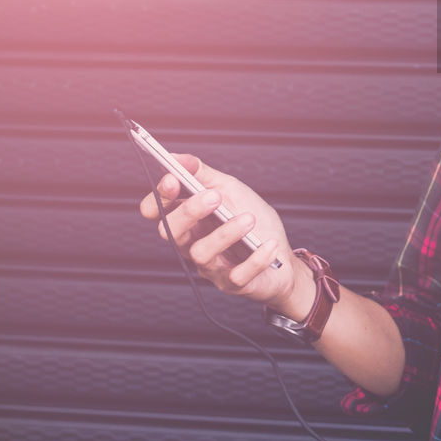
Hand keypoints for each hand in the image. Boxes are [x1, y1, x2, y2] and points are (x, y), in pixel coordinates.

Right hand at [137, 153, 298, 308]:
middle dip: (189, 211)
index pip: (157, 211)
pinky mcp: (232, 284)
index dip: (159, 197)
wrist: (284, 260)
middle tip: (215, 196)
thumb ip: (203, 174)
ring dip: (225, 233)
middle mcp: (193, 243)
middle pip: (171, 231)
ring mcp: (211, 266)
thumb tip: (175, 156)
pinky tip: (269, 245)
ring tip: (248, 219)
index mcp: (189, 219)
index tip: (173, 179)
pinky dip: (255, 259)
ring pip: (201, 253)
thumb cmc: (254, 221)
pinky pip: (237, 275)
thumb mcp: (231, 190)